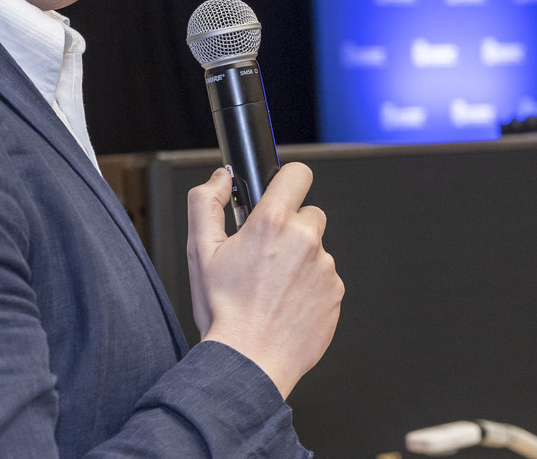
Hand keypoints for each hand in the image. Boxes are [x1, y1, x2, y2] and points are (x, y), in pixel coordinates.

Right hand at [186, 163, 343, 398]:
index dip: (286, 182)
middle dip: (290, 228)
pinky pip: (325, 278)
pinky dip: (310, 287)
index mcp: (272, 223)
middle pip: (308, 214)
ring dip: (300, 261)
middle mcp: (305, 240)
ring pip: (316, 250)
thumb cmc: (224, 311)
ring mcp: (325, 267)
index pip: (297, 174)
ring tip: (273, 288)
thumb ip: (206, 203)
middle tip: (266, 256)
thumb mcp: (200, 252)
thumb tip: (220, 180)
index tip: (279, 195)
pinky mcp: (336, 293)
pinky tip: (287, 304)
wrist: (249, 361)